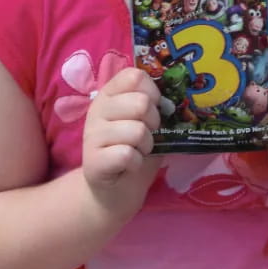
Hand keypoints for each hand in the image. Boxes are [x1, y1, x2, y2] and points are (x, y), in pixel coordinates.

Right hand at [82, 67, 161, 223]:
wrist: (113, 192)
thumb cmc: (134, 150)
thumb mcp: (145, 122)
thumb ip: (154, 106)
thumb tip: (175, 98)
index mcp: (110, 94)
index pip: (134, 75)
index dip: (152, 91)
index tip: (154, 108)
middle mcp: (97, 110)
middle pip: (140, 103)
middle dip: (154, 122)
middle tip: (148, 135)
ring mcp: (92, 135)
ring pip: (137, 130)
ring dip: (146, 145)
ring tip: (138, 151)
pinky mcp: (94, 161)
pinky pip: (127, 154)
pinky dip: (136, 162)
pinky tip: (129, 165)